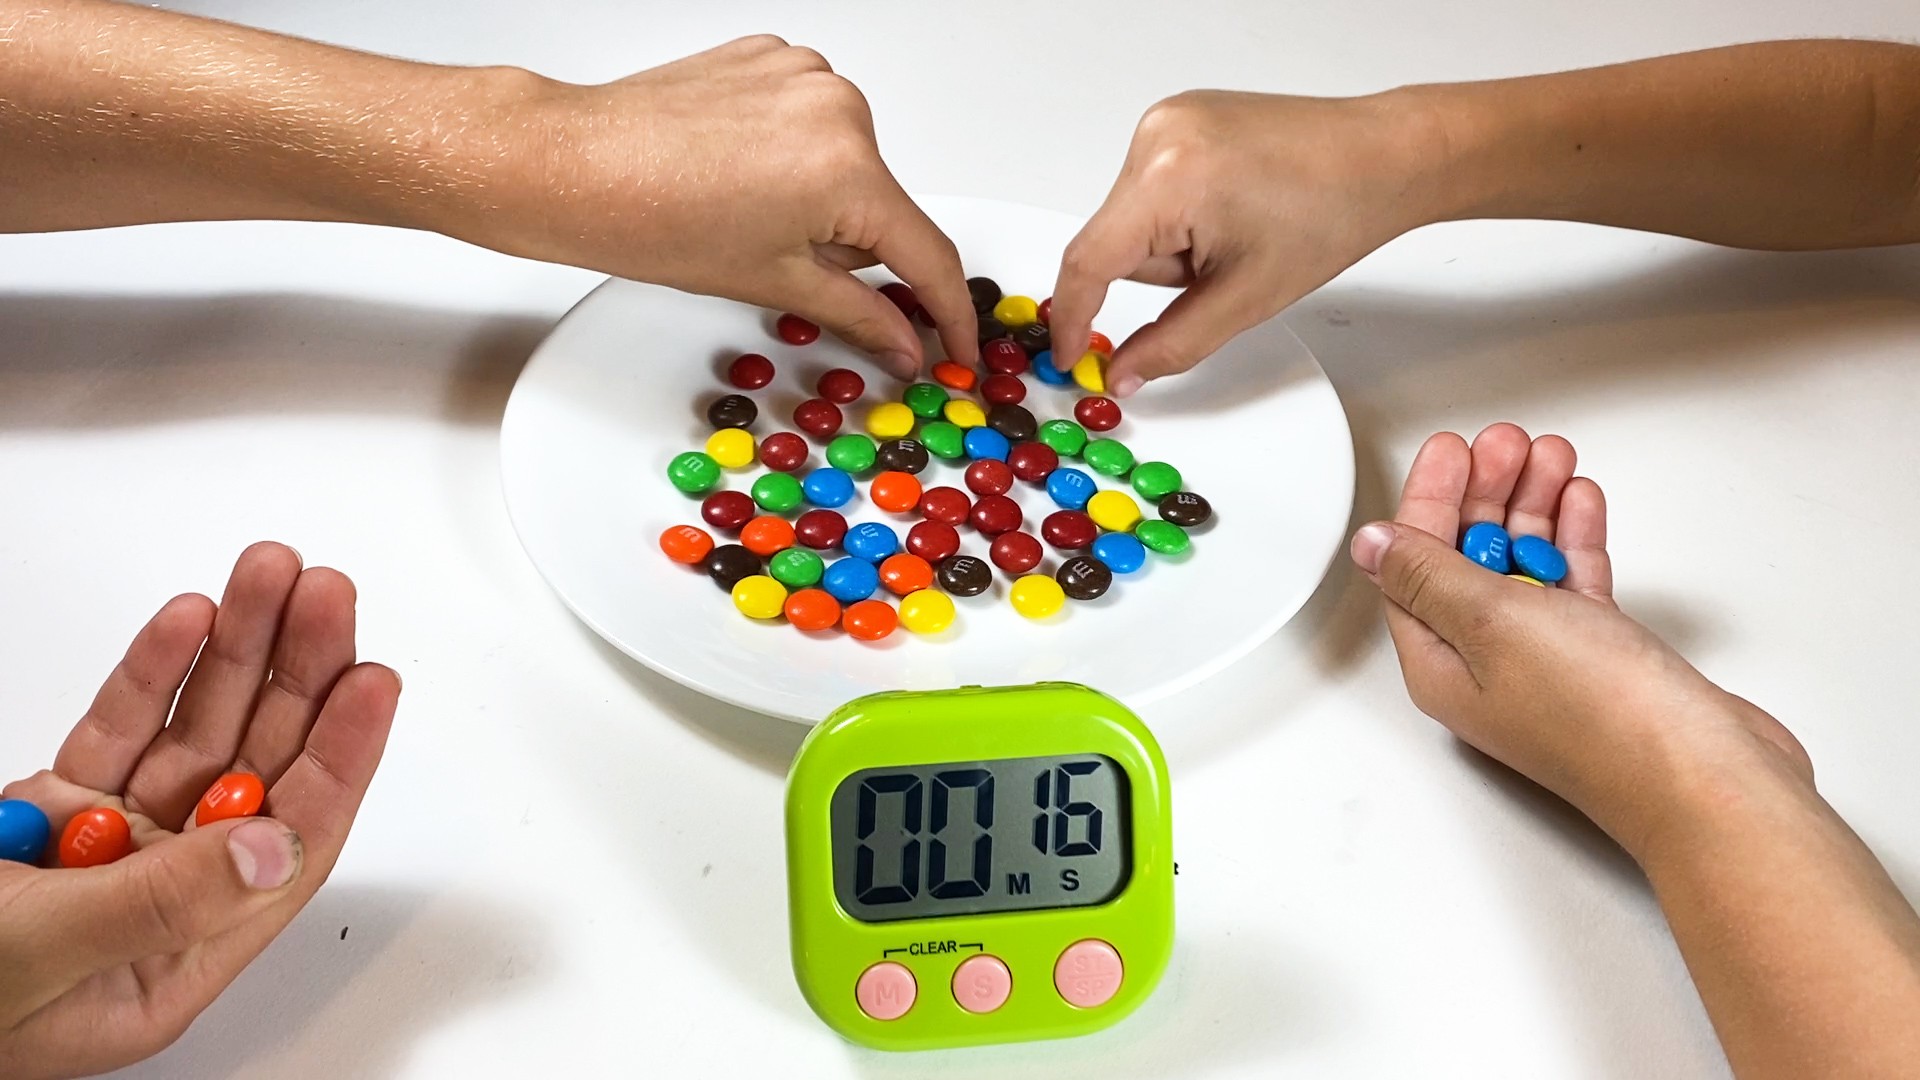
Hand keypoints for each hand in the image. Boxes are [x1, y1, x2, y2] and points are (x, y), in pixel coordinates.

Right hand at [0, 543, 399, 1078]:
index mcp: (179, 957)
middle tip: (326, 596)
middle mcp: (161, 894)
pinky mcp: (57, 806)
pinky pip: (124, 726)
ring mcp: (111, 844)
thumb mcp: (43, 957)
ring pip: (197, 732)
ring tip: (268, 577)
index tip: (370, 684)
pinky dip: (156, 670)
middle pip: (257, 770)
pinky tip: (191, 620)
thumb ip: (157, 904)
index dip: (339, 757)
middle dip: (297, 675)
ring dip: (236, 651)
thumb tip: (270, 850)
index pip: (291, 844)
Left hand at [468, 35, 976, 378]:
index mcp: (847, 168)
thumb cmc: (652, 217)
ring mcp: (804, 74)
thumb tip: (904, 342)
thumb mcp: (772, 282)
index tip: (955, 347)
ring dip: (820, 200)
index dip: (946, 313)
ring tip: (745, 214)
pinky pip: (811, 123)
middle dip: (852, 249)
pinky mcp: (771, 58)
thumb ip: (858, 315)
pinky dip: (791, 157)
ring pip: (847, 165)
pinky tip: (739, 176)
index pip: (926, 253)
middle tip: (785, 265)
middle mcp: (838, 107)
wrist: (575, 164)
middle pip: (883, 206)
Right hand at [1048, 90, 1441, 395]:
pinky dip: (1180, 213)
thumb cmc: (1332, 213)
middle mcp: (1156, 136)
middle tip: (1226, 266)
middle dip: (1162, 271)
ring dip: (1173, 242)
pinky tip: (1233, 206)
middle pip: (1114, 240)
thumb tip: (1120, 374)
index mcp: (1168, 179)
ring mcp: (1167, 119)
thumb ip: (1171, 345)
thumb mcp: (1245, 299)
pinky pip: (1151, 188)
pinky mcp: (1180, 116)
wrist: (1383, 158)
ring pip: (1133, 217)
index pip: (1089, 261)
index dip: (1073, 317)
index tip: (1069, 354)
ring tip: (1239, 229)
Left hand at [1347, 423, 1811, 857]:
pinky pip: (1574, 586)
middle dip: (1484, 493)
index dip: (1429, 501)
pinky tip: (1577, 502)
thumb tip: (1372, 546)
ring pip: (1525, 566)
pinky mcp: (1603, 660)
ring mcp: (1547, 664)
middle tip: (1504, 442)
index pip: (1414, 566)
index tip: (1450, 450)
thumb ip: (1429, 575)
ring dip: (1532, 507)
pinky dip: (1574, 540)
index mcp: (1441, 665)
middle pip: (1468, 560)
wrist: (1705, 774)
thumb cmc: (1601, 719)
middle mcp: (1487, 668)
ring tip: (1548, 455)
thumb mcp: (1492, 622)